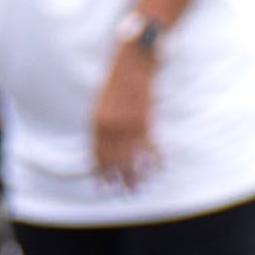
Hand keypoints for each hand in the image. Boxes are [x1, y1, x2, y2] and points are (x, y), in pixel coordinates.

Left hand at [91, 41, 158, 185]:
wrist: (133, 60)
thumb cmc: (115, 77)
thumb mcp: (100, 101)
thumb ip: (100, 122)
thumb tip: (100, 144)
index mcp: (97, 121)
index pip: (97, 154)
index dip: (100, 173)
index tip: (102, 188)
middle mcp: (112, 126)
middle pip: (114, 160)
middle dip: (118, 179)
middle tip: (122, 193)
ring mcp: (130, 125)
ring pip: (132, 158)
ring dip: (135, 176)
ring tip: (137, 190)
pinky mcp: (146, 121)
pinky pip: (150, 147)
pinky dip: (155, 160)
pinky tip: (158, 171)